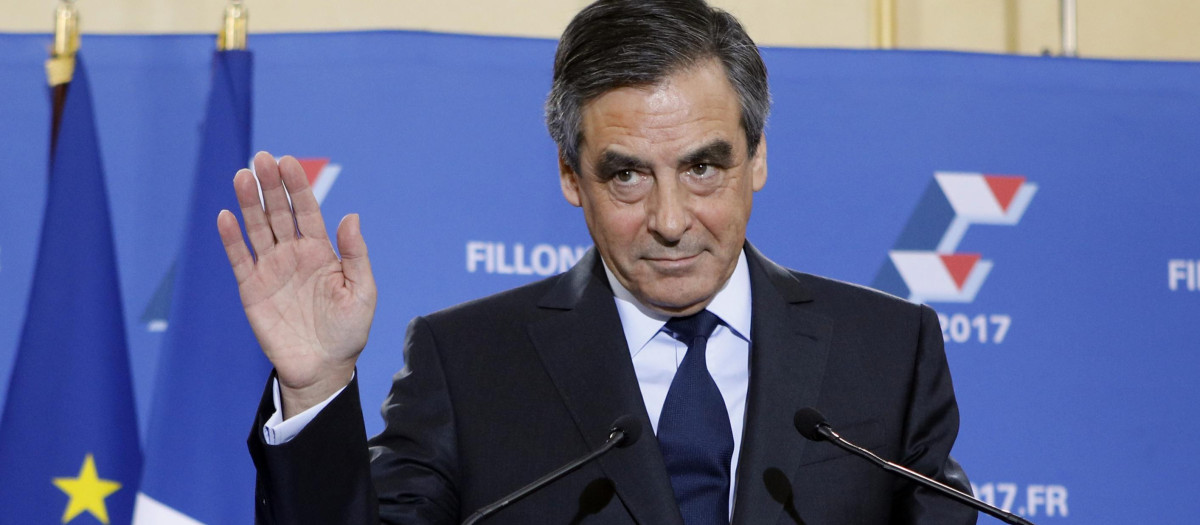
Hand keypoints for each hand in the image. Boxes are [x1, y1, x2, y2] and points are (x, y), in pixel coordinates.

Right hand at [217, 152, 376, 417]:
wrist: (323, 368)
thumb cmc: (349, 331)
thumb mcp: (362, 292)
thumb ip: (356, 255)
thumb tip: (351, 217)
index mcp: (321, 251)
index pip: (307, 210)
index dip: (297, 186)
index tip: (289, 162)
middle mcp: (293, 254)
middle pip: (279, 213)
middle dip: (271, 186)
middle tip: (262, 158)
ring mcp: (271, 270)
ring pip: (257, 229)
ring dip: (248, 203)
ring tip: (242, 176)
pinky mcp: (252, 289)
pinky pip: (239, 259)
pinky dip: (231, 239)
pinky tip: (225, 216)